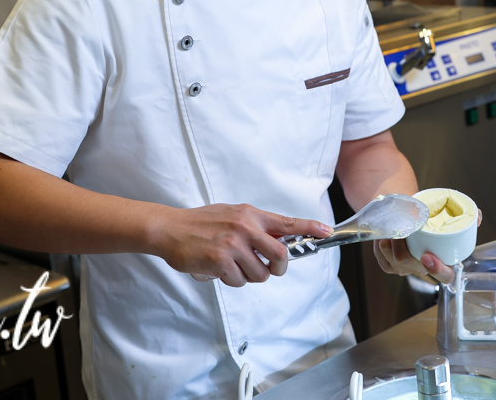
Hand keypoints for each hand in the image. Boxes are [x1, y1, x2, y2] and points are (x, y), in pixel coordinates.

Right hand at [154, 203, 331, 287]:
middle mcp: (245, 228)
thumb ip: (255, 226)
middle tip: (269, 269)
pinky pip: (240, 281)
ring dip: (249, 276)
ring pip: (260, 274)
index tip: (325, 232)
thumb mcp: (232, 215)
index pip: (286, 223)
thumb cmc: (202, 223)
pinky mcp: (221, 261)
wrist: (170, 229)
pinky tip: (219, 269)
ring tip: (233, 266)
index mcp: (250, 215)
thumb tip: (278, 240)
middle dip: (278, 268)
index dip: (310, 228)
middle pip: (280, 256)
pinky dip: (232, 280)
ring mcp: (233, 245)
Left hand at [373, 210, 482, 284]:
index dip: (437, 269)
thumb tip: (477, 216)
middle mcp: (423, 268)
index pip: (446, 276)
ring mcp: (405, 269)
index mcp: (442, 261)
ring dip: (391, 241)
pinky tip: (386, 234)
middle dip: (404, 246)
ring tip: (393, 226)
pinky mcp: (389, 266)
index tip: (427, 255)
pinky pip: (383, 257)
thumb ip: (465, 215)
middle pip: (411, 264)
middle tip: (401, 228)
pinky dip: (382, 243)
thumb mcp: (446, 212)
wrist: (406, 211)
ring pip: (395, 260)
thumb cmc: (427, 214)